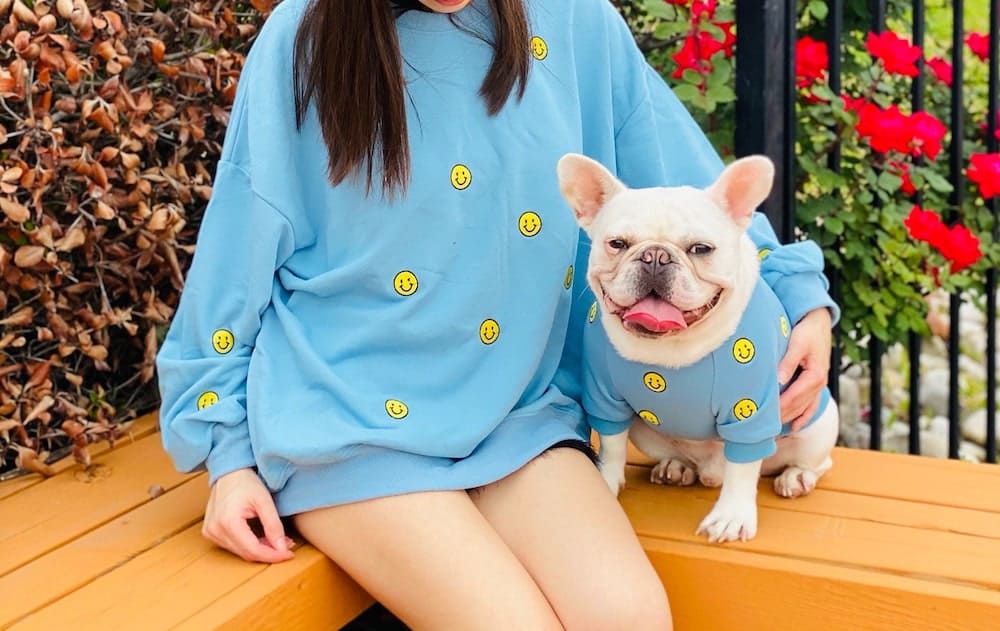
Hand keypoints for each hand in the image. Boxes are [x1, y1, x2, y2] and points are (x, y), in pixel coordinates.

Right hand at [202, 468, 294, 562]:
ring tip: (277, 540)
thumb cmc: (246, 482)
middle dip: (269, 553)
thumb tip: (282, 549)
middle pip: (246, 554)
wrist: (229, 471)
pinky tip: (263, 538)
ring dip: (260, 550)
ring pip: (240, 552)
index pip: (253, 550)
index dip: (273, 555)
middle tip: (287, 546)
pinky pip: (233, 546)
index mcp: (228, 522)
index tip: (289, 554)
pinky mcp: (210, 532)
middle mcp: (215, 530)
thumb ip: (273, 525)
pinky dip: (249, 546)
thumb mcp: (264, 501)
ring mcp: (210, 532)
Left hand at [777, 308, 832, 429]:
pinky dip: (803, 417)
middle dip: (782, 415)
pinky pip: (811, 406)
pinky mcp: (817, 384)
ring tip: (773, 429)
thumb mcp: (797, 343)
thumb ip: (788, 362)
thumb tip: (779, 380)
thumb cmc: (807, 331)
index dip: (780, 406)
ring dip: (790, 418)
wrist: (819, 322)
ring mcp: (819, 385)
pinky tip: (794, 427)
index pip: (795, 396)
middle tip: (763, 426)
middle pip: (799, 405)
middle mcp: (819, 383)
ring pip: (804, 408)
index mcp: (815, 375)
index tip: (765, 415)